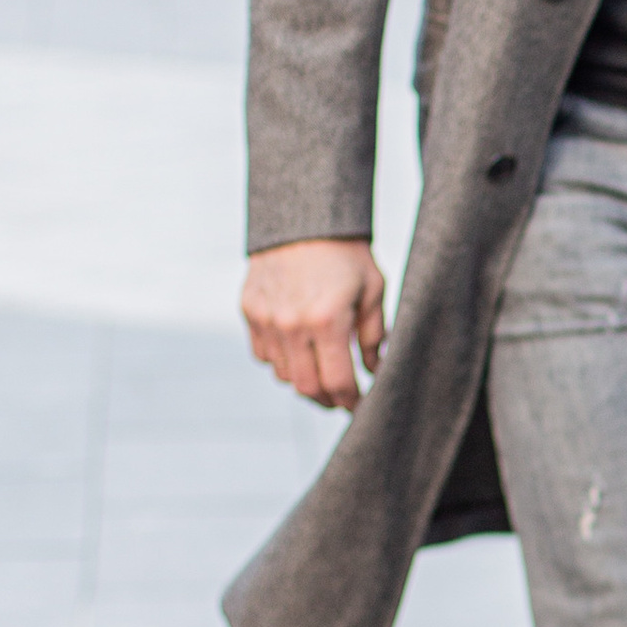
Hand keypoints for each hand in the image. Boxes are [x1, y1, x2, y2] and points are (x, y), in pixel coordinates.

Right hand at [241, 239, 386, 409]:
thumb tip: (376, 369)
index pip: (338, 381)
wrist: (304, 219)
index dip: (351, 401)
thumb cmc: (346, 254)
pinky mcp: (250, 311)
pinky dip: (281, 361)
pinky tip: (299, 353)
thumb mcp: (373, 291)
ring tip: (322, 375)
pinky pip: (263, 354)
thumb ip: (375, 336)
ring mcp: (266, 319)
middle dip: (327, 400)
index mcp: (327, 320)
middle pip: (307, 386)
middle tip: (341, 400)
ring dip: (304, 381)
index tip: (361, 406)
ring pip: (283, 374)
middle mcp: (291, 324)